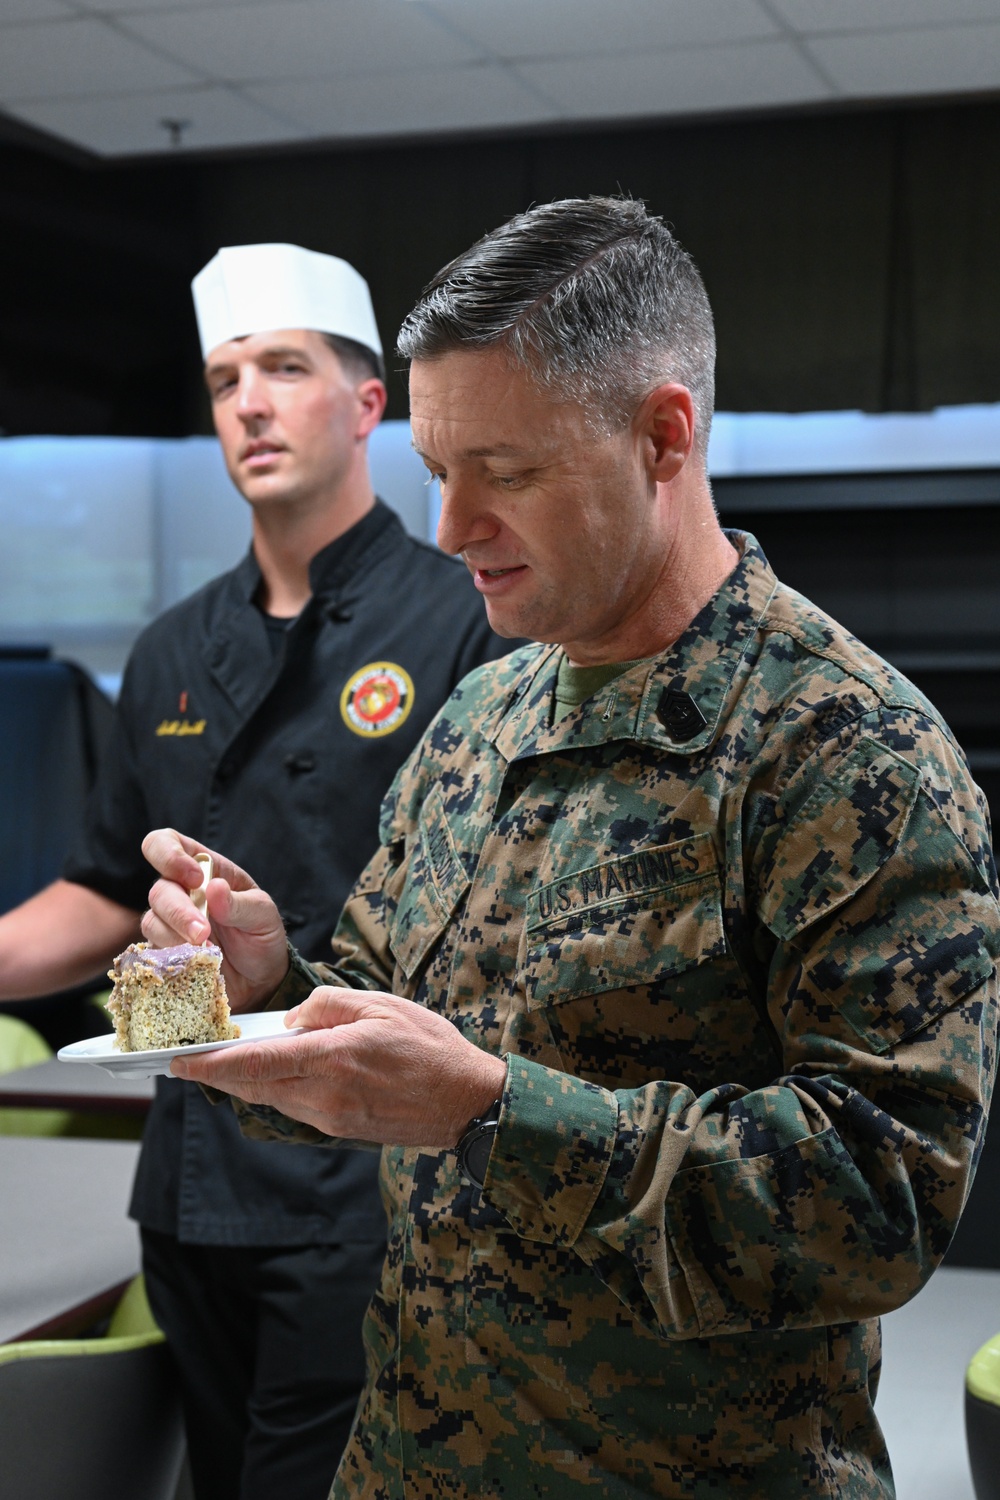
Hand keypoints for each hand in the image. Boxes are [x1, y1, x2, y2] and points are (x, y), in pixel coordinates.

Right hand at [140, 828, 288, 1010]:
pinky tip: (194, 961)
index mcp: (203, 868)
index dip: (170, 855)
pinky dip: (172, 955)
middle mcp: (180, 890)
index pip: (166, 843)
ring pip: (152, 921)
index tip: (195, 878)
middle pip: (159, 890)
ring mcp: (169, 921)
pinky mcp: (164, 951)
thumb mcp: (263, 916)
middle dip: (179, 912)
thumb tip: (214, 887)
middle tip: (203, 933)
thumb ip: (240, 903)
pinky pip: (153, 950)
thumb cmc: (261, 936)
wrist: (260, 979)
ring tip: (205, 950)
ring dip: (176, 937)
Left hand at [171, 986, 507, 1146]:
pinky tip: (267, 1078)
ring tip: (218, 1067)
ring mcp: (331, 1117)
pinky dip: (271, 1092)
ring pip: (270, 1099)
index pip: (258, 1061)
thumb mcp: (383, 1005)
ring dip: (241, 1085)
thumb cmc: (431, 1047)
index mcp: (334, 1057)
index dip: (212, 1064)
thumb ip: (330, 1006)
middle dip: (215, 1076)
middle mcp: (325, 1093)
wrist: (466, 1103)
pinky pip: (293, 1108)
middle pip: (253, 1086)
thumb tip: (292, 1020)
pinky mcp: (340, 1129)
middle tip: (182, 1065)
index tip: (178, 1062)